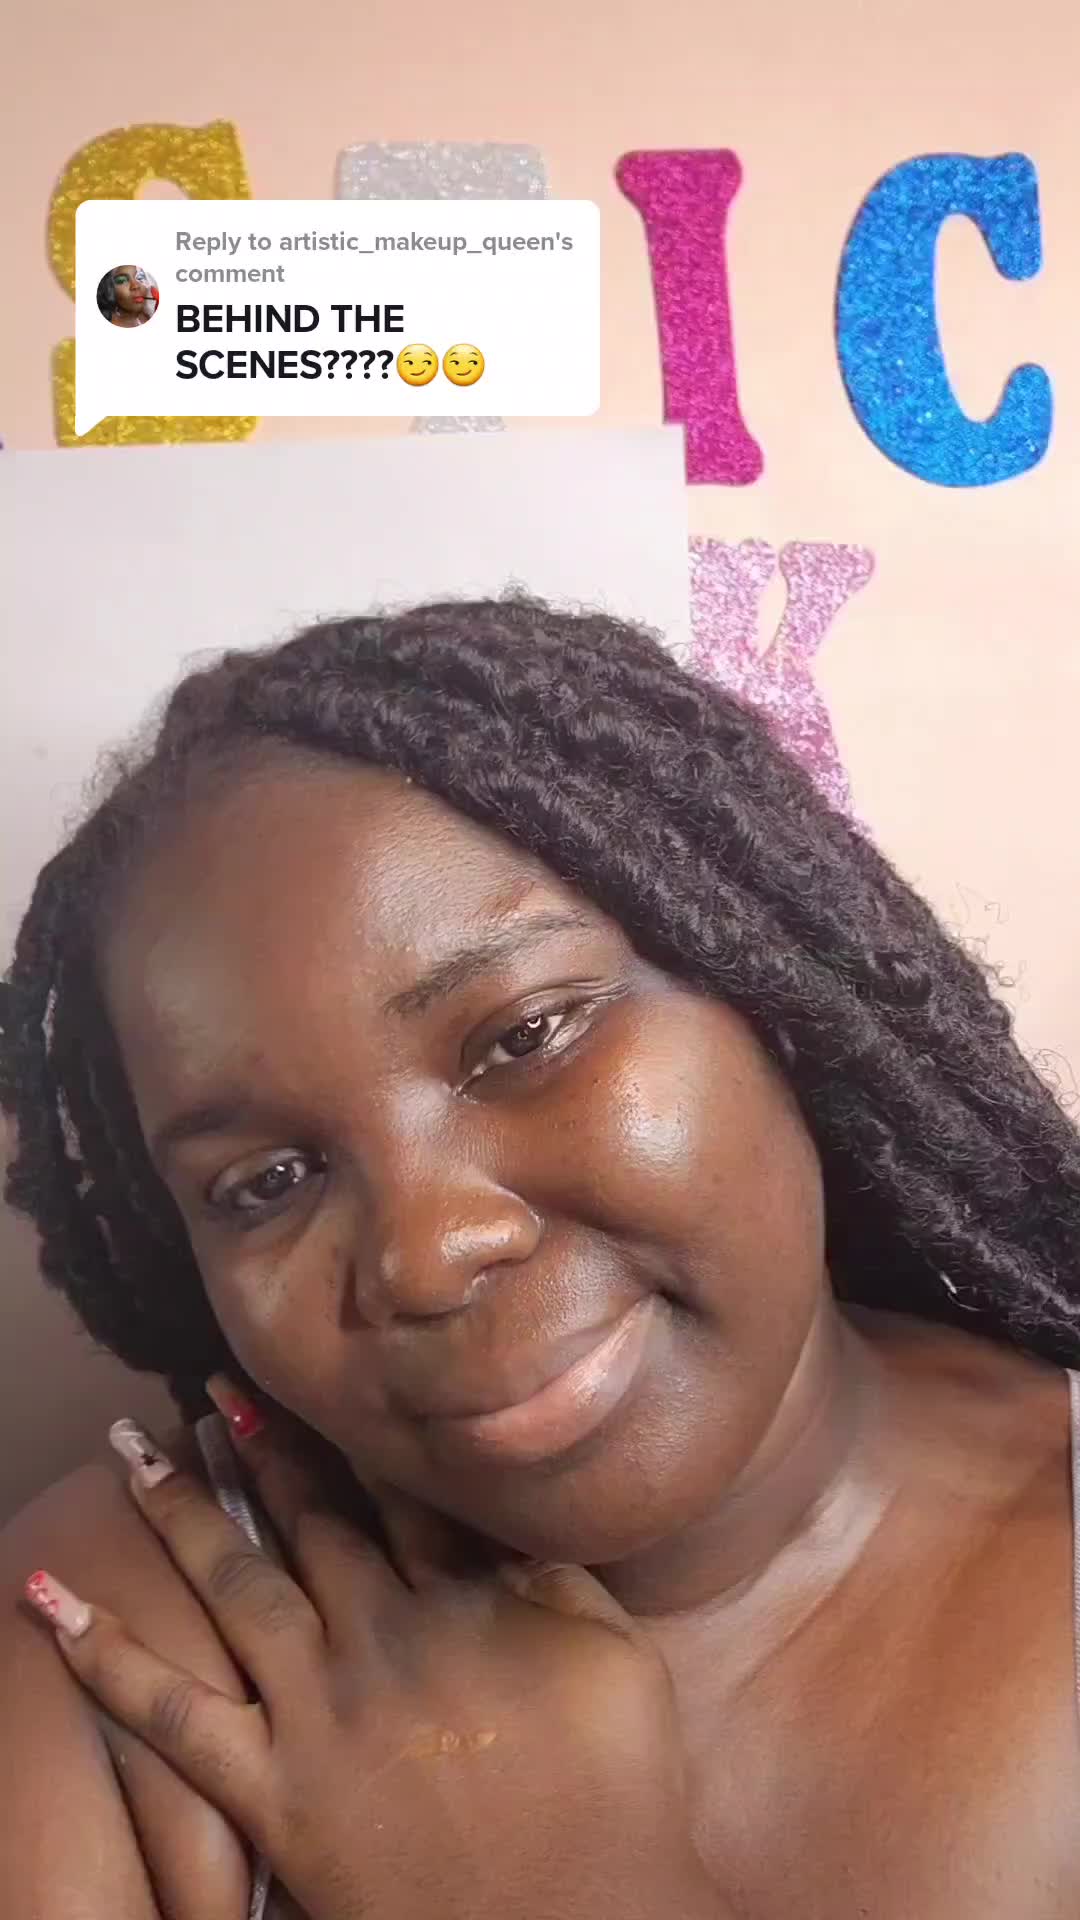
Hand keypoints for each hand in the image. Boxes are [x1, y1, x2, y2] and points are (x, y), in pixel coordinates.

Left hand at [24, 1391, 723, 1919]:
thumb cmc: (618, 1799)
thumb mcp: (617, 1659)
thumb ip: (557, 1574)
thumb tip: (506, 1512)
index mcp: (468, 1600)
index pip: (401, 1490)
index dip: (357, 1430)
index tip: (325, 1379)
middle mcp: (381, 1636)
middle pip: (311, 1518)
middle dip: (262, 1443)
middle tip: (217, 1382)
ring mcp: (318, 1710)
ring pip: (235, 1582)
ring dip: (181, 1507)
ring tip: (135, 1444)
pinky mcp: (273, 1788)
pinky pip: (171, 1718)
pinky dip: (107, 1658)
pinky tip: (55, 1603)